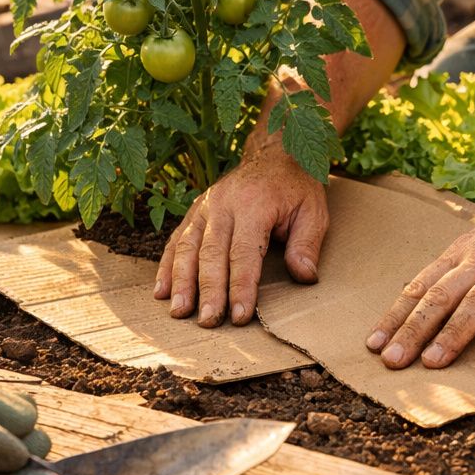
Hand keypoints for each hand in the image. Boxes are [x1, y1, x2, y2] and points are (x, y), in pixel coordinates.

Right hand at [154, 140, 327, 325]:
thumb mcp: (314, 211)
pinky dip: (166, 266)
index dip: (241, 286)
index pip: (244, 252)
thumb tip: (304, 277)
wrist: (275, 154)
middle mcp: (223, 204)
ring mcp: (205, 206)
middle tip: (207, 321)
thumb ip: (307, 244)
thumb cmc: (296, 188)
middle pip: (211, 253)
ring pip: (187, 247)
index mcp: (254, 204)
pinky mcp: (195, 211)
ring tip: (178, 311)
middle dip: (208, 290)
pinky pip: (176, 240)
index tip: (239, 316)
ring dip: (181, 281)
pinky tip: (161, 290)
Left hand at [365, 181, 474, 368]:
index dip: (397, 315)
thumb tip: (430, 300)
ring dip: (452, 334)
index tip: (373, 343)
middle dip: (413, 330)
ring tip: (432, 364)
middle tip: (391, 361)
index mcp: (467, 249)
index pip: (422, 285)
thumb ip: (464, 267)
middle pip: (441, 296)